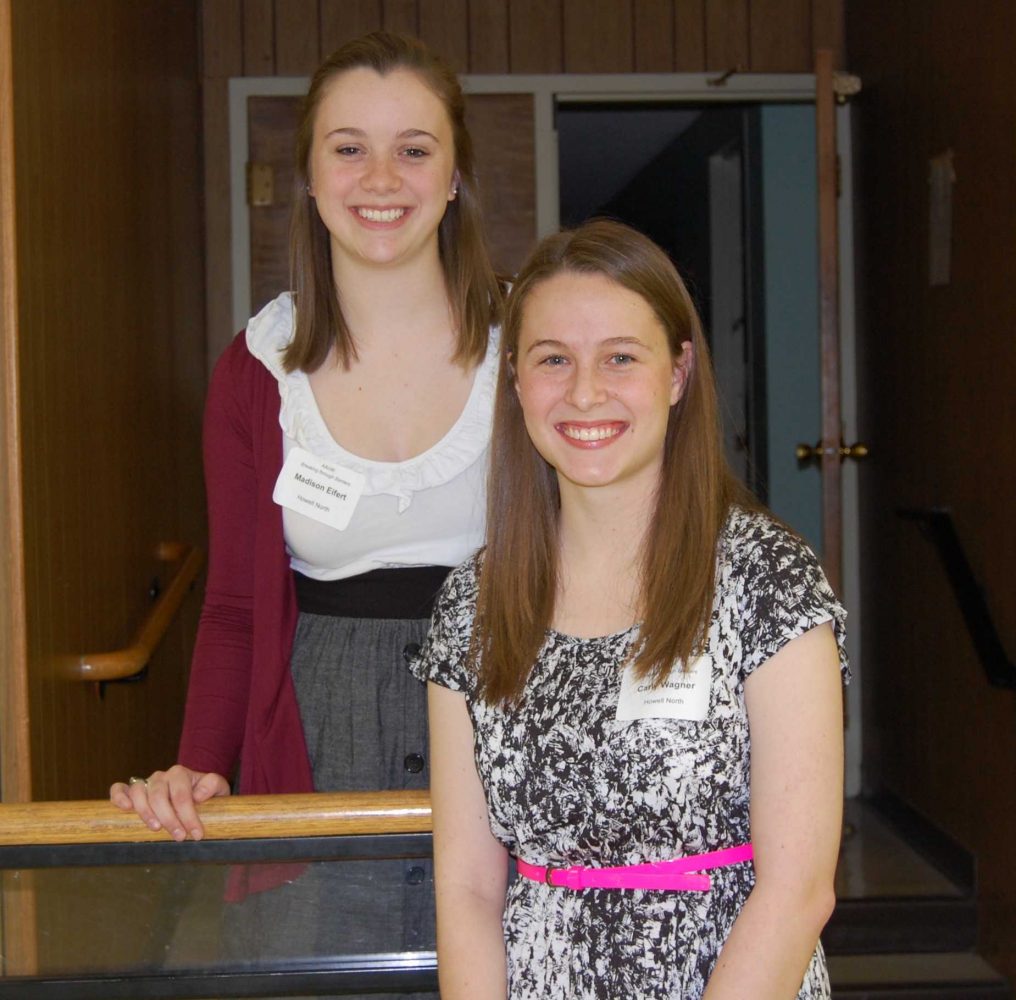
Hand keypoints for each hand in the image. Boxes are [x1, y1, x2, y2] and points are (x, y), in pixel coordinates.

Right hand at [109, 765, 229, 841]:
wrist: (195, 794)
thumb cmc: (206, 794)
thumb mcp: (218, 788)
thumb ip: (213, 785)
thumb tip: (198, 795)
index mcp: (180, 774)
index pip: (182, 795)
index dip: (188, 816)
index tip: (196, 834)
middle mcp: (161, 776)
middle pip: (159, 796)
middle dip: (169, 819)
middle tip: (179, 837)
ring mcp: (145, 783)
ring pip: (139, 793)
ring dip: (146, 812)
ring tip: (156, 829)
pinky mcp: (132, 790)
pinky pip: (120, 788)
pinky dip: (119, 797)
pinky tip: (125, 809)